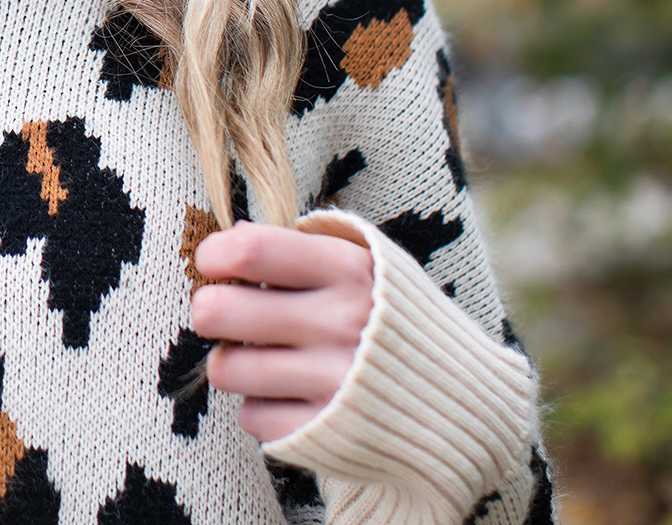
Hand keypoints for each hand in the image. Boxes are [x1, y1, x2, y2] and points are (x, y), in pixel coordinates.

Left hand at [190, 220, 374, 440]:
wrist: (463, 399)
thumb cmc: (393, 317)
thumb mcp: (367, 263)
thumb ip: (304, 246)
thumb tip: (233, 238)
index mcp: (348, 269)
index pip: (249, 250)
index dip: (214, 255)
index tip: (215, 264)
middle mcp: (341, 323)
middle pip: (218, 311)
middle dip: (208, 311)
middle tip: (222, 315)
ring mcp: (334, 381)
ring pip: (226, 368)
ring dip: (232, 363)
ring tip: (260, 359)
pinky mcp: (328, 433)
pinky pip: (252, 417)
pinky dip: (261, 408)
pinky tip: (289, 396)